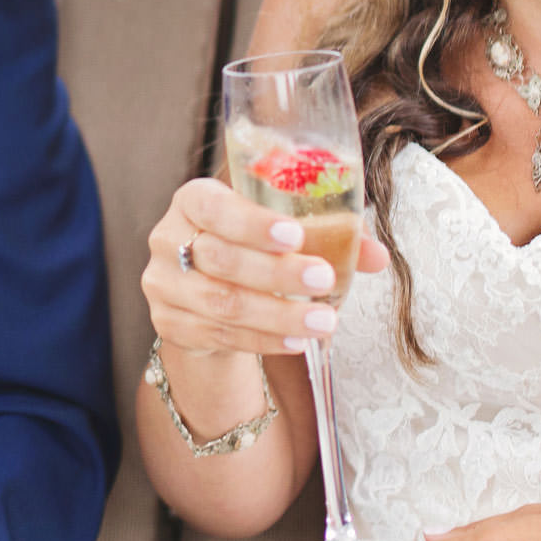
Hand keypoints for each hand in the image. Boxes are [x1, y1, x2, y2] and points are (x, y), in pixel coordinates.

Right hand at [142, 177, 388, 359]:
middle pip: (221, 258)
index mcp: (193, 199)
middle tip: (323, 281)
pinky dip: (261, 340)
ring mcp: (163, 284)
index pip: (214, 206)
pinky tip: (294, 342)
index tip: (295, 236)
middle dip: (277, 273)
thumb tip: (377, 255)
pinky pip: (218, 334)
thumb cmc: (249, 246)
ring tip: (321, 322)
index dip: (252, 223)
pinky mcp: (168, 323)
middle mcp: (168, 238)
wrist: (205, 290)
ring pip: (221, 303)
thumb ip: (327, 234)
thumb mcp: (279, 229)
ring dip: (277, 315)